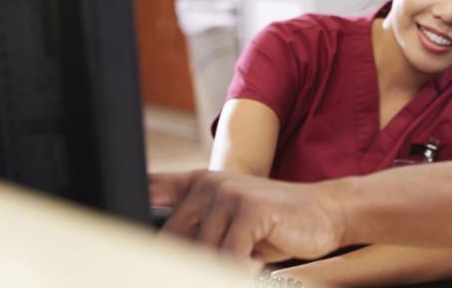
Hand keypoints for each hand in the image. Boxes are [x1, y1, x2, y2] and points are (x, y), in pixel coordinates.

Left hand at [150, 170, 345, 263]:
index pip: (149, 195)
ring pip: (202, 253)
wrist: (324, 212)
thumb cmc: (273, 224)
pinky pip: (228, 256)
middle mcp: (208, 183)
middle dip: (190, 263)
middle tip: (231, 257)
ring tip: (247, 257)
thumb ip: (194, 228)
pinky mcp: (251, 209)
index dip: (132, 223)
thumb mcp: (228, 222)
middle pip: (174, 242)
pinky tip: (256, 260)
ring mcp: (230, 193)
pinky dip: (241, 267)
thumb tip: (150, 256)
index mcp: (198, 184)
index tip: (128, 250)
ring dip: (224, 265)